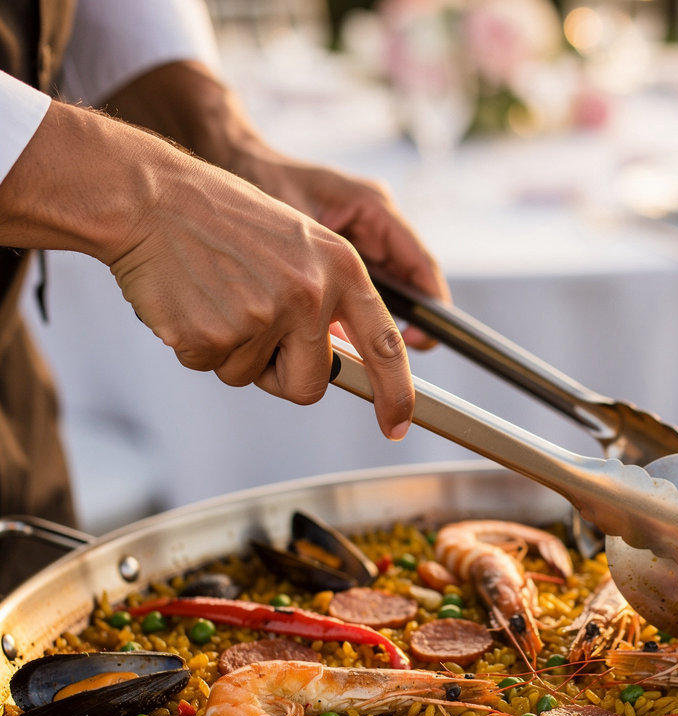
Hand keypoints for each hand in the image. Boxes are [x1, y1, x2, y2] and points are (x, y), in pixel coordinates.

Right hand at [111, 150, 413, 438]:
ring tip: (216, 295)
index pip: (385, 346)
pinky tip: (189, 301)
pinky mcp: (215, 335)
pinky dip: (196, 344)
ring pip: (252, 378)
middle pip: (311, 385)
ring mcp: (262, 316)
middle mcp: (310, 294)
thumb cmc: (224, 221)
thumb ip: (329, 301)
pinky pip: (210, 367)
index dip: (396, 394)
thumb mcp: (300, 245)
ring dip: (232, 351)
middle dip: (281, 373)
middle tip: (252, 324)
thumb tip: (343, 366)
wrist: (149, 196)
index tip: (397, 426)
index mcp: (341, 268)